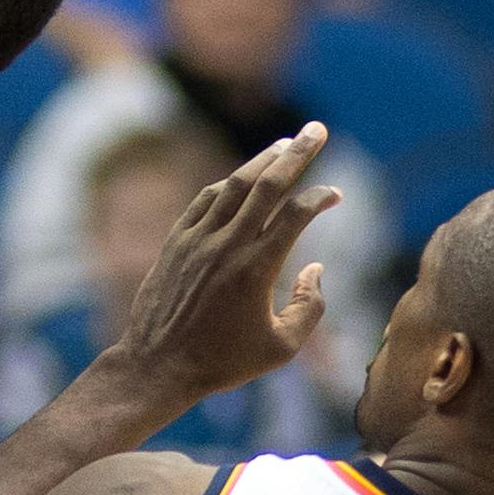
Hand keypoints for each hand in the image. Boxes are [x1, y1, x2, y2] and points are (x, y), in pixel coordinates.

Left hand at [115, 123, 339, 403]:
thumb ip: (310, 305)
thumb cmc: (223, 362)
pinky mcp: (174, 243)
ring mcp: (196, 240)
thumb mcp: (282, 346)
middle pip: (266, 185)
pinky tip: (240, 178)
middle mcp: (226, 245)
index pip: (295, 215)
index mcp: (257, 268)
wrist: (158, 366)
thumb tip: (316, 266)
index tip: (335, 194)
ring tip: (282, 145)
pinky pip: (203, 202)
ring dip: (259, 162)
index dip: (319, 198)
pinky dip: (225, 185)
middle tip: (317, 128)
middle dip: (295, 153)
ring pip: (231, 186)